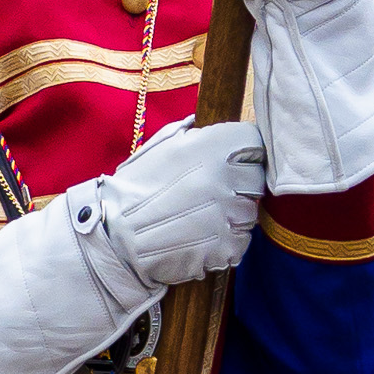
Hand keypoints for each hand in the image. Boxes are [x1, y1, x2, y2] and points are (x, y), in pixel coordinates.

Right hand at [91, 121, 266, 290]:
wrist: (116, 235)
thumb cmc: (137, 187)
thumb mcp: (163, 146)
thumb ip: (196, 134)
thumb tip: (215, 126)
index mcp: (213, 146)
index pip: (255, 143)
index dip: (245, 153)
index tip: (234, 161)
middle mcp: (225, 177)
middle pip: (256, 179)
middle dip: (239, 185)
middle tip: (212, 193)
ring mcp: (229, 215)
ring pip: (250, 213)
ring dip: (233, 215)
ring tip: (200, 217)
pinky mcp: (227, 247)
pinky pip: (240, 241)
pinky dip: (226, 242)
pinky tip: (200, 237)